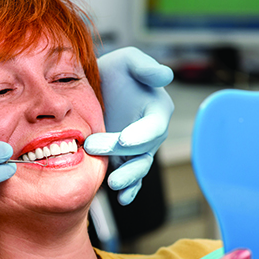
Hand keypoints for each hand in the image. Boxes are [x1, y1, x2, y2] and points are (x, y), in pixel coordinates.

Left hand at [84, 47, 173, 204]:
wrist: (95, 89)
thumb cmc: (115, 72)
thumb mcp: (127, 61)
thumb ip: (145, 67)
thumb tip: (166, 76)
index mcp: (157, 110)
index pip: (154, 126)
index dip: (142, 134)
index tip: (125, 140)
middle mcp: (151, 133)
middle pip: (142, 149)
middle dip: (121, 153)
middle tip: (93, 147)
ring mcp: (138, 149)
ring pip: (139, 167)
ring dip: (128, 178)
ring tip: (113, 184)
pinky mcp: (125, 160)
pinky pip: (132, 178)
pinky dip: (130, 190)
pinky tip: (122, 198)